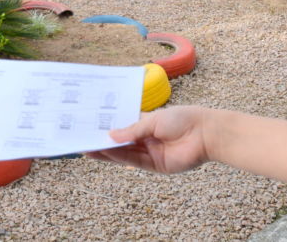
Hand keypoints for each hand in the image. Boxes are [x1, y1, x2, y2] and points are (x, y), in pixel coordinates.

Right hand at [86, 106, 215, 173]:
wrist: (205, 133)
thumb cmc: (183, 119)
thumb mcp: (153, 120)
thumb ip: (132, 130)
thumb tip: (110, 136)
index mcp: (147, 123)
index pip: (123, 126)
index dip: (107, 127)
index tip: (89, 125)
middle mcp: (147, 139)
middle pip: (121, 142)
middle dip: (102, 141)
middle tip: (82, 139)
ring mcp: (150, 153)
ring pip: (124, 154)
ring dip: (106, 152)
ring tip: (87, 148)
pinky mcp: (155, 166)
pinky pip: (133, 161)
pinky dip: (118, 158)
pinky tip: (104, 152)